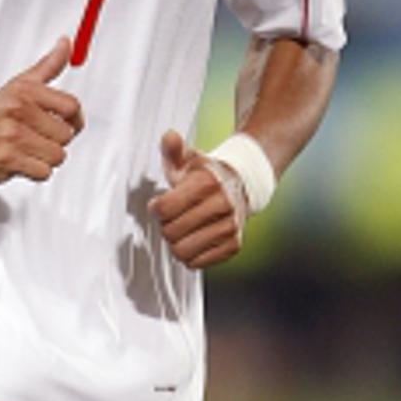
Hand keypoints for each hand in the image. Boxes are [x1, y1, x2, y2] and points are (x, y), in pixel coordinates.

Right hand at [0, 38, 84, 183]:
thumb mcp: (18, 85)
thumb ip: (47, 66)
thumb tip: (66, 43)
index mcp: (25, 91)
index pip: (71, 106)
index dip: (73, 120)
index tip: (64, 124)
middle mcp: (18, 110)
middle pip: (66, 135)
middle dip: (54, 142)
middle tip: (35, 139)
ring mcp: (12, 135)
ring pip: (57, 156)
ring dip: (45, 159)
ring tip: (27, 151)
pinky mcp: (7, 159)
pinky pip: (43, 172)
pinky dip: (35, 172)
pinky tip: (21, 162)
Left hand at [149, 130, 248, 269]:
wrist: (243, 186)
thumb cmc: (208, 174)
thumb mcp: (189, 159)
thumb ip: (174, 149)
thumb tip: (169, 136)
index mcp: (207, 183)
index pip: (165, 209)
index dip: (157, 208)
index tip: (160, 205)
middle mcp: (222, 205)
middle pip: (171, 233)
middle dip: (166, 226)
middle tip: (174, 218)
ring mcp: (230, 227)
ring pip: (182, 252)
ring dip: (177, 242)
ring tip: (183, 230)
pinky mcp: (233, 246)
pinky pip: (196, 263)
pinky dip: (191, 255)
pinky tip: (195, 239)